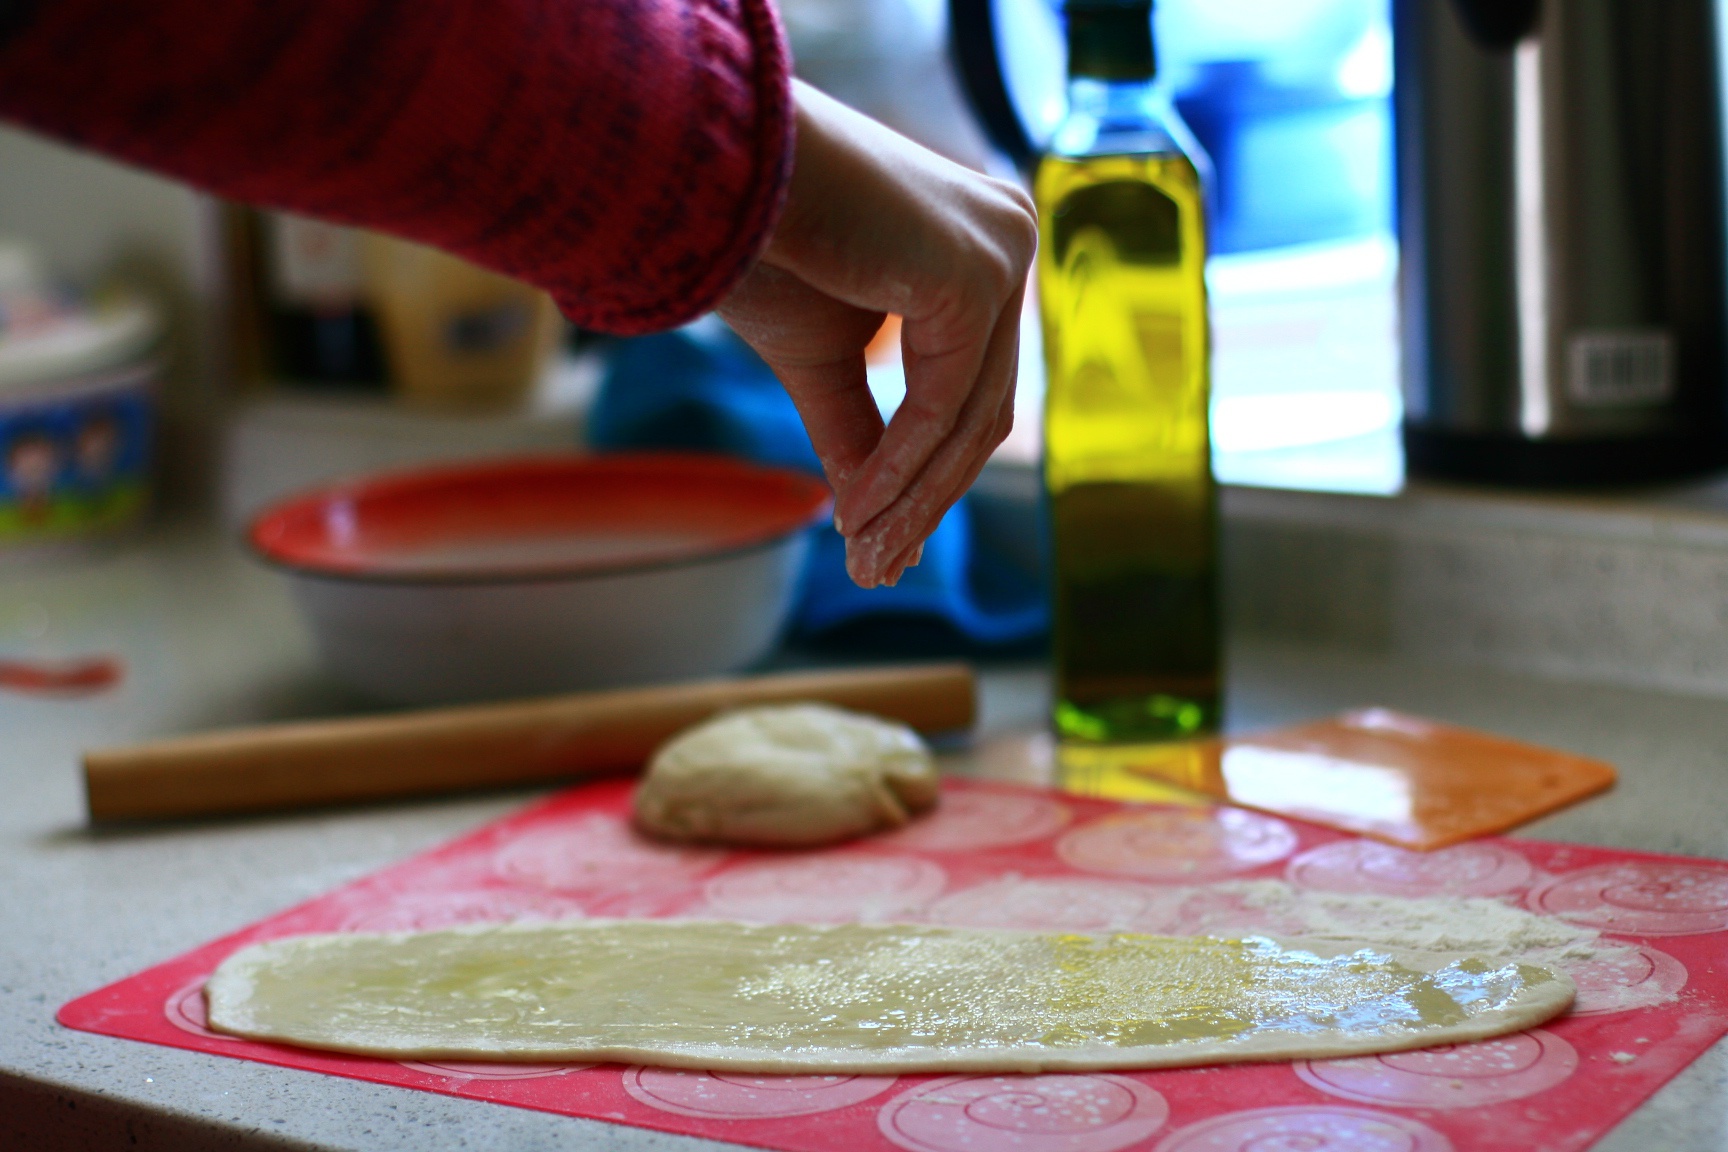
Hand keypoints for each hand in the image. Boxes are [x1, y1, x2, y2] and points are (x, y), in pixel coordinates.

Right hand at [718, 81, 1035, 588]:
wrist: (717, 164)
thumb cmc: (759, 241)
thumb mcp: (823, 360)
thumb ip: (863, 432)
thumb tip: (878, 520)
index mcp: (983, 247)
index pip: (971, 385)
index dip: (928, 474)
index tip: (882, 542)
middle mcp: (1009, 239)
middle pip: (980, 408)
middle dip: (924, 499)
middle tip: (873, 568)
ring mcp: (1004, 251)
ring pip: (968, 417)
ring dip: (911, 498)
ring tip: (861, 555)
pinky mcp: (977, 274)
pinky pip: (941, 402)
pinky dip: (899, 465)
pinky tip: (857, 511)